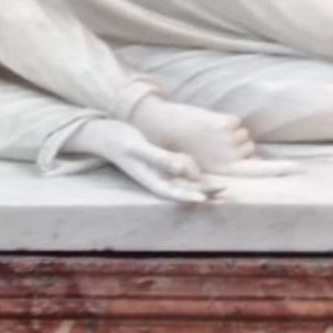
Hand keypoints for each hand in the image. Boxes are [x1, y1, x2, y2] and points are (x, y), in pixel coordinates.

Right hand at [62, 118, 221, 202]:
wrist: (108, 134)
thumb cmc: (120, 140)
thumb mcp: (138, 148)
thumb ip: (159, 158)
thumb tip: (179, 170)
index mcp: (150, 179)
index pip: (172, 192)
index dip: (188, 196)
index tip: (204, 199)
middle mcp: (157, 179)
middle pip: (183, 189)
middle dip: (204, 191)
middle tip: (225, 189)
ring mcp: (160, 173)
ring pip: (185, 182)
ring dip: (202, 184)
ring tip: (221, 184)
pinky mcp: (162, 164)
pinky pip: (181, 171)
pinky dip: (193, 172)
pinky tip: (205, 170)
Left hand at [128, 95, 298, 178]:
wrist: (164, 126)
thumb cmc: (183, 148)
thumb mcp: (205, 165)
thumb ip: (229, 166)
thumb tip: (255, 159)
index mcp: (224, 171)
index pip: (260, 172)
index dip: (280, 170)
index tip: (299, 168)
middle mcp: (230, 158)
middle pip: (251, 150)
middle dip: (240, 147)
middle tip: (215, 145)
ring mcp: (228, 140)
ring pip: (243, 135)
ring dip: (231, 134)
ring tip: (209, 136)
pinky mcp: (225, 124)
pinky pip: (236, 123)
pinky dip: (227, 122)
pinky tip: (209, 125)